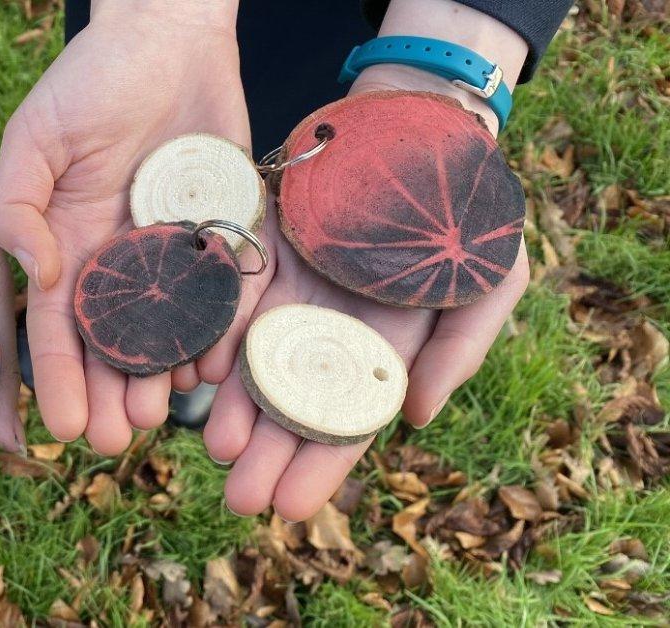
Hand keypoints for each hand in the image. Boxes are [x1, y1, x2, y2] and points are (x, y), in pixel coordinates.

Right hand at [0, 0, 250, 453]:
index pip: (58, 324)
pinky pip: (228, 292)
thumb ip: (17, 206)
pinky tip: (216, 368)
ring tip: (160, 415)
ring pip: (170, 330)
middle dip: (108, 393)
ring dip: (162, 376)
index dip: (55, 376)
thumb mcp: (36, 137)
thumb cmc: (92, 78)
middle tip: (111, 439)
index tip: (57, 428)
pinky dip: (224, 331)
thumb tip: (38, 274)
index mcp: (70, 242)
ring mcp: (174, 249)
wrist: (169, 35)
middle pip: (113, 342)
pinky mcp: (225, 230)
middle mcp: (121, 258)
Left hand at [200, 0, 531, 520]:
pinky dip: (213, 334)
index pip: (346, 420)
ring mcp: (287, 293)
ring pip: (251, 358)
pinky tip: (195, 372)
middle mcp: (326, 330)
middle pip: (290, 402)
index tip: (293, 508)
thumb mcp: (490, 279)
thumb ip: (459, 349)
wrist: (422, 127)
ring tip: (213, 444)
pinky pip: (227, 297)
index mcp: (380, 348)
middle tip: (239, 497)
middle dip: (266, 452)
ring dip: (232, 404)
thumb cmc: (468, 209)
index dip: (320, 465)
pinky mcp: (256, 250)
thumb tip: (415, 419)